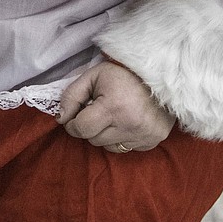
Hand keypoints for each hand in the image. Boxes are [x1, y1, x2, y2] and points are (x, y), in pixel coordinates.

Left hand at [57, 59, 174, 151]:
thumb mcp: (93, 76)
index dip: (73, 123)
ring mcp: (144, 135)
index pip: (81, 129)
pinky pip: (127, 148)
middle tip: (99, 111)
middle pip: (94, 140)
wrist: (162, 74)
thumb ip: (72, 96)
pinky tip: (128, 121)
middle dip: (91, 127)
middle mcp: (130, 125)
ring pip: (109, 147)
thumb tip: (61, 118)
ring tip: (115, 115)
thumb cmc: (124, 73)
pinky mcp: (153, 140)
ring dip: (106, 134)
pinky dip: (123, 138)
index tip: (76, 115)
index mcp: (114, 107)